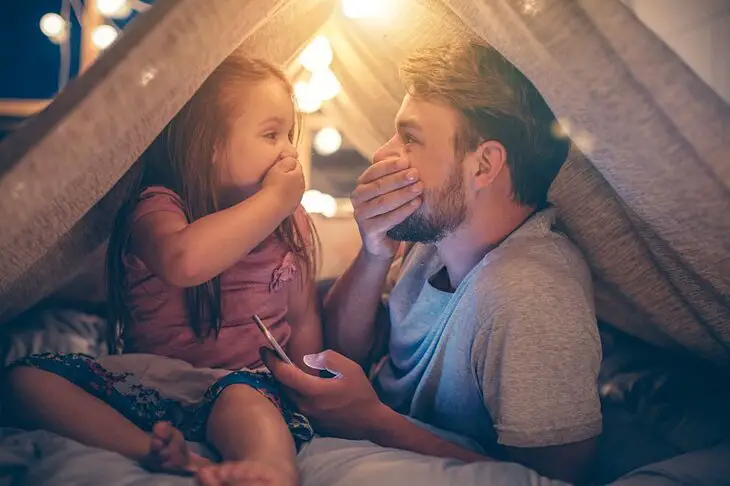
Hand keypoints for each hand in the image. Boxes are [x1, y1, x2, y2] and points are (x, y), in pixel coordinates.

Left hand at [261, 348, 386, 439]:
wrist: (371, 422)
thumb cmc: (361, 394)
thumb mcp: (350, 368)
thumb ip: (328, 358)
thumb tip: (309, 358)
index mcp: (313, 391)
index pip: (284, 374)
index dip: (271, 360)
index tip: (264, 349)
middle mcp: (305, 405)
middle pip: (282, 386)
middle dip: (276, 370)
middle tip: (273, 357)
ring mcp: (307, 416)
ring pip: (288, 396)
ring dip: (284, 382)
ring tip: (284, 369)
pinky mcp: (311, 423)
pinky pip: (296, 404)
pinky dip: (293, 392)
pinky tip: (298, 385)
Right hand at [262, 156, 304, 214]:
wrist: (270, 207)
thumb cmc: (273, 186)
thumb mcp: (279, 167)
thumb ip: (289, 160)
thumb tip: (294, 159)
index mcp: (300, 175)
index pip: (296, 164)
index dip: (286, 163)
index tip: (278, 165)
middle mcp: (302, 186)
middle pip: (296, 176)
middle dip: (288, 174)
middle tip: (275, 175)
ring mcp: (298, 197)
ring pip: (294, 187)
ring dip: (287, 185)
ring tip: (275, 186)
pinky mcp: (293, 206)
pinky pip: (290, 197)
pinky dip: (285, 195)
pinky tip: (277, 196)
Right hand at [350, 157, 422, 258]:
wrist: (383, 244)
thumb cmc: (390, 213)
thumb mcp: (390, 192)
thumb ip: (395, 176)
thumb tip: (410, 152)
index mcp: (362, 185)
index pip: (374, 171)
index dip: (390, 165)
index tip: (407, 161)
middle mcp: (357, 199)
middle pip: (379, 186)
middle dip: (399, 179)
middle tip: (416, 174)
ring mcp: (360, 215)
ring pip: (384, 202)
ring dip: (403, 194)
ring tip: (419, 187)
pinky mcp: (368, 230)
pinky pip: (388, 219)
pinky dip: (404, 210)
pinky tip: (416, 203)